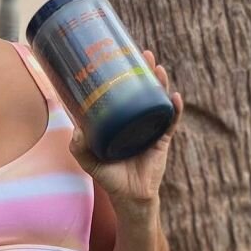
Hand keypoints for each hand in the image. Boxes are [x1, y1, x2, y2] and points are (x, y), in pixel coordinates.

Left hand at [68, 50, 183, 203]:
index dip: (123, 75)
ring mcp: (150, 128)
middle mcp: (136, 121)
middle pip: (143, 90)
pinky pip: (170, 121)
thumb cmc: (110, 178)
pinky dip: (174, 109)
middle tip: (143, 53)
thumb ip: (79, 146)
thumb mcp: (89, 161)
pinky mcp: (162, 140)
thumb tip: (76, 128)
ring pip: (157, 100)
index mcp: (120, 121)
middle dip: (145, 70)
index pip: (123, 92)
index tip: (120, 56)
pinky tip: (175, 97)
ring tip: (158, 68)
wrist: (130, 198)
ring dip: (160, 83)